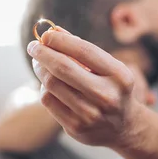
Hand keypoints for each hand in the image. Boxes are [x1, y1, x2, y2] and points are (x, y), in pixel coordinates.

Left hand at [27, 27, 141, 146]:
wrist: (124, 126)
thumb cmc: (112, 88)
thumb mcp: (107, 67)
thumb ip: (82, 49)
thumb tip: (52, 31)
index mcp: (119, 76)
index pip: (84, 51)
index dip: (60, 40)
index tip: (46, 35)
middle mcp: (106, 96)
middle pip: (63, 68)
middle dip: (43, 53)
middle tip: (33, 46)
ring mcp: (90, 114)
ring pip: (51, 84)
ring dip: (40, 69)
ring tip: (39, 63)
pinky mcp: (76, 127)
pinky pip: (48, 100)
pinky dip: (44, 88)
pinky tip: (49, 84)